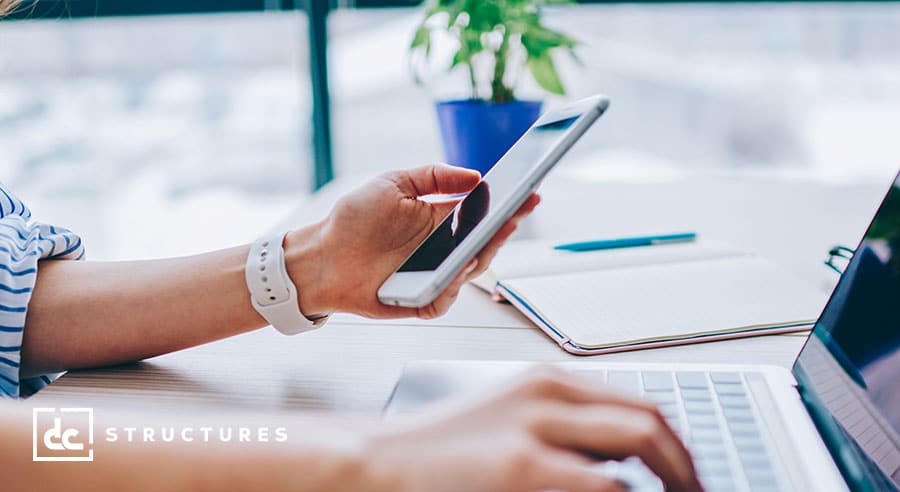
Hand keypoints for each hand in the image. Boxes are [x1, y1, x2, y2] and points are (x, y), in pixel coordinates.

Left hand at [285, 164, 539, 318]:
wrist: (321, 256)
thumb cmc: (354, 220)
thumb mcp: (394, 183)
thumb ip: (434, 176)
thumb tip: (475, 176)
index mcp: (441, 220)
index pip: (484, 212)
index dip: (508, 203)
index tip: (529, 190)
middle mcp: (443, 249)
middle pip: (486, 241)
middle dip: (505, 226)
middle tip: (517, 212)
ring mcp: (435, 276)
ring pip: (472, 269)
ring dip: (484, 252)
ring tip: (495, 233)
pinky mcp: (422, 300)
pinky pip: (447, 295)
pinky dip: (455, 284)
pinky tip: (459, 268)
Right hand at [363, 368, 701, 491]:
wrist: (378, 462)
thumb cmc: (442, 449)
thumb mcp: (510, 418)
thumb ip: (566, 427)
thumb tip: (626, 462)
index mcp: (546, 381)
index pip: (638, 404)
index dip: (677, 445)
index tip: (689, 475)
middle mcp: (546, 394)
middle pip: (650, 421)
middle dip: (687, 466)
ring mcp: (534, 429)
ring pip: (640, 447)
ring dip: (671, 480)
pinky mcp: (521, 468)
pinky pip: (606, 485)